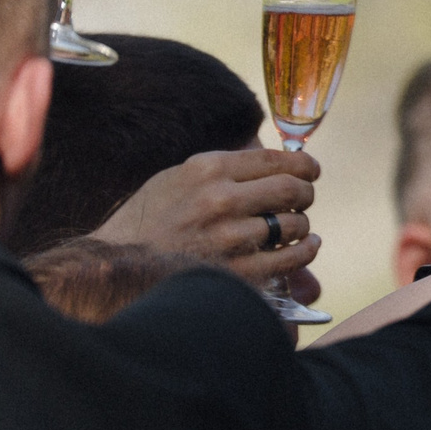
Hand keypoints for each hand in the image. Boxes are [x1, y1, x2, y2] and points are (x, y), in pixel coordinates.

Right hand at [91, 148, 321, 287]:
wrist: (120, 264)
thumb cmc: (151, 219)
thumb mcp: (178, 177)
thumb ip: (223, 167)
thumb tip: (271, 158)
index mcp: (207, 169)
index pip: (275, 159)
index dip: (303, 165)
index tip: (310, 170)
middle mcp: (220, 199)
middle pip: (291, 189)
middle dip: (306, 193)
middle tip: (304, 198)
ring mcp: (228, 237)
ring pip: (294, 224)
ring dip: (302, 224)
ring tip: (296, 226)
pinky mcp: (236, 271)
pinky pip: (290, 259)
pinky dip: (306, 251)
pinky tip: (305, 246)